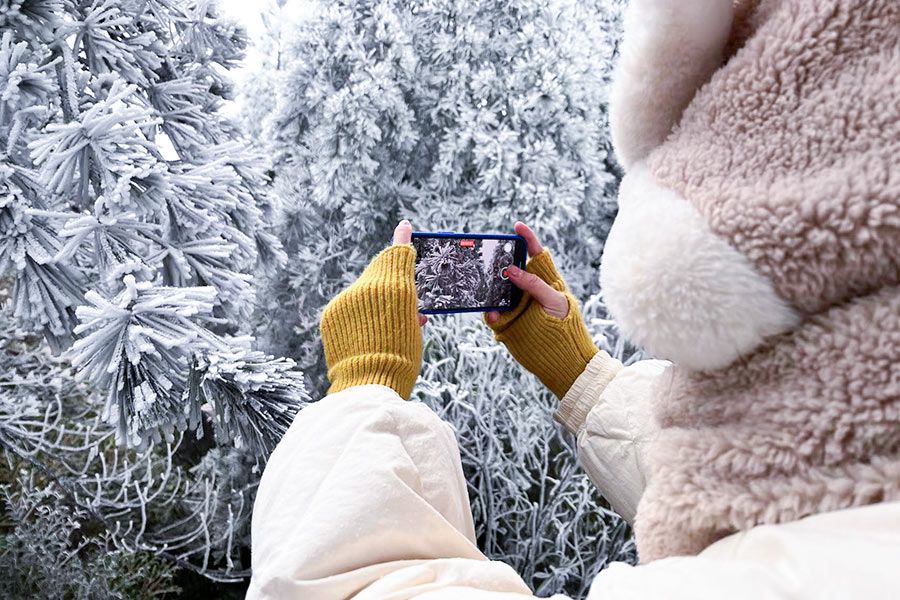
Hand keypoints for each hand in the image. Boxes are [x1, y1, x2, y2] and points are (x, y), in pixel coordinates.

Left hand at [320, 220, 423, 398]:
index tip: (405, 226)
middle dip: (391, 283)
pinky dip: (356, 314)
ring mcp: (344, 299)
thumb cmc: (401, 359)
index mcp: (394, 287)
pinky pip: (347, 306)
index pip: (398, 256)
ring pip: (362, 291)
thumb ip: (411, 307)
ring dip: (372, 302)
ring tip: (382, 328)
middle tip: (401, 303)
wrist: (367, 385)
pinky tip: (364, 333)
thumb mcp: (414, 328)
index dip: (403, 240)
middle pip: (380, 273)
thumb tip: (416, 308)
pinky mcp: (330, 313)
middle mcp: (366, 287)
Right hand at [484, 222, 598, 398]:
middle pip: (510, 270)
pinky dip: (491, 314)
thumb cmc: (567, 327)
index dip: (527, 239)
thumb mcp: (555, 303)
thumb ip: (536, 286)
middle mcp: (526, 291)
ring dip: (491, 289)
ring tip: (488, 286)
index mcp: (544, 281)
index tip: (517, 226)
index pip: (536, 255)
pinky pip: (493, 314)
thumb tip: (513, 271)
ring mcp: (515, 307)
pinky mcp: (507, 323)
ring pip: (497, 292)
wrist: (563, 360)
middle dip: (499, 262)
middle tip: (491, 256)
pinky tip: (494, 314)